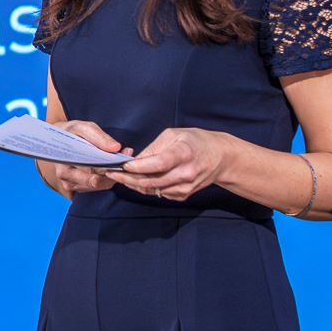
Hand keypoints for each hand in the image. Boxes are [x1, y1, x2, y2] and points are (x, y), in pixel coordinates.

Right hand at [49, 120, 132, 195]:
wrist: (58, 139)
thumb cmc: (71, 133)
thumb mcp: (83, 128)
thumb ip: (99, 137)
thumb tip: (116, 147)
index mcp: (64, 166)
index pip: (91, 172)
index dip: (108, 166)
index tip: (121, 159)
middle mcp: (66, 179)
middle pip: (96, 182)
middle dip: (112, 172)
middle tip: (123, 160)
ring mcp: (72, 185)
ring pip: (99, 186)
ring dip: (111, 175)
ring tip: (118, 162)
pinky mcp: (78, 188)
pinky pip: (98, 187)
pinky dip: (107, 178)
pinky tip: (110, 168)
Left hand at [104, 127, 228, 200]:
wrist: (220, 158)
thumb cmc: (195, 141)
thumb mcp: (174, 135)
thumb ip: (153, 148)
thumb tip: (134, 161)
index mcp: (184, 153)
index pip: (159, 163)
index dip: (140, 166)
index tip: (124, 165)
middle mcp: (186, 173)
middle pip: (152, 180)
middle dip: (128, 178)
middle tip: (111, 174)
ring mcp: (185, 187)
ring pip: (153, 189)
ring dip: (134, 185)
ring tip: (118, 177)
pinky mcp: (183, 195)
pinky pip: (159, 193)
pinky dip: (146, 188)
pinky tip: (136, 181)